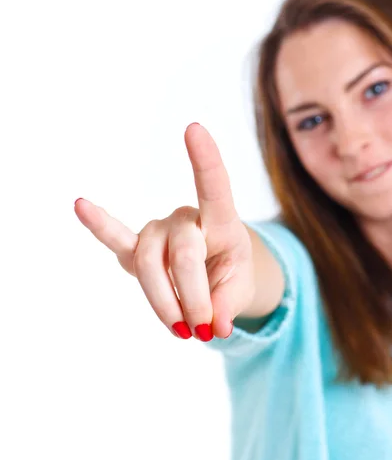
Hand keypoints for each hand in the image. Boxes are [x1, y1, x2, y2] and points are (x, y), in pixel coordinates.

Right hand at [74, 122, 253, 340]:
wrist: (217, 273)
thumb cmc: (232, 272)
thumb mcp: (242, 287)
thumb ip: (230, 303)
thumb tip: (214, 325)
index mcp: (221, 220)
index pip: (214, 186)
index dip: (206, 160)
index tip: (194, 129)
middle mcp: (186, 218)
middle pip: (182, 253)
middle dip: (192, 297)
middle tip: (203, 330)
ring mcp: (159, 231)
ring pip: (151, 262)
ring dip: (163, 301)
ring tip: (182, 330)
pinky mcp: (138, 249)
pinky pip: (117, 240)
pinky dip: (100, 226)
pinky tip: (81, 206)